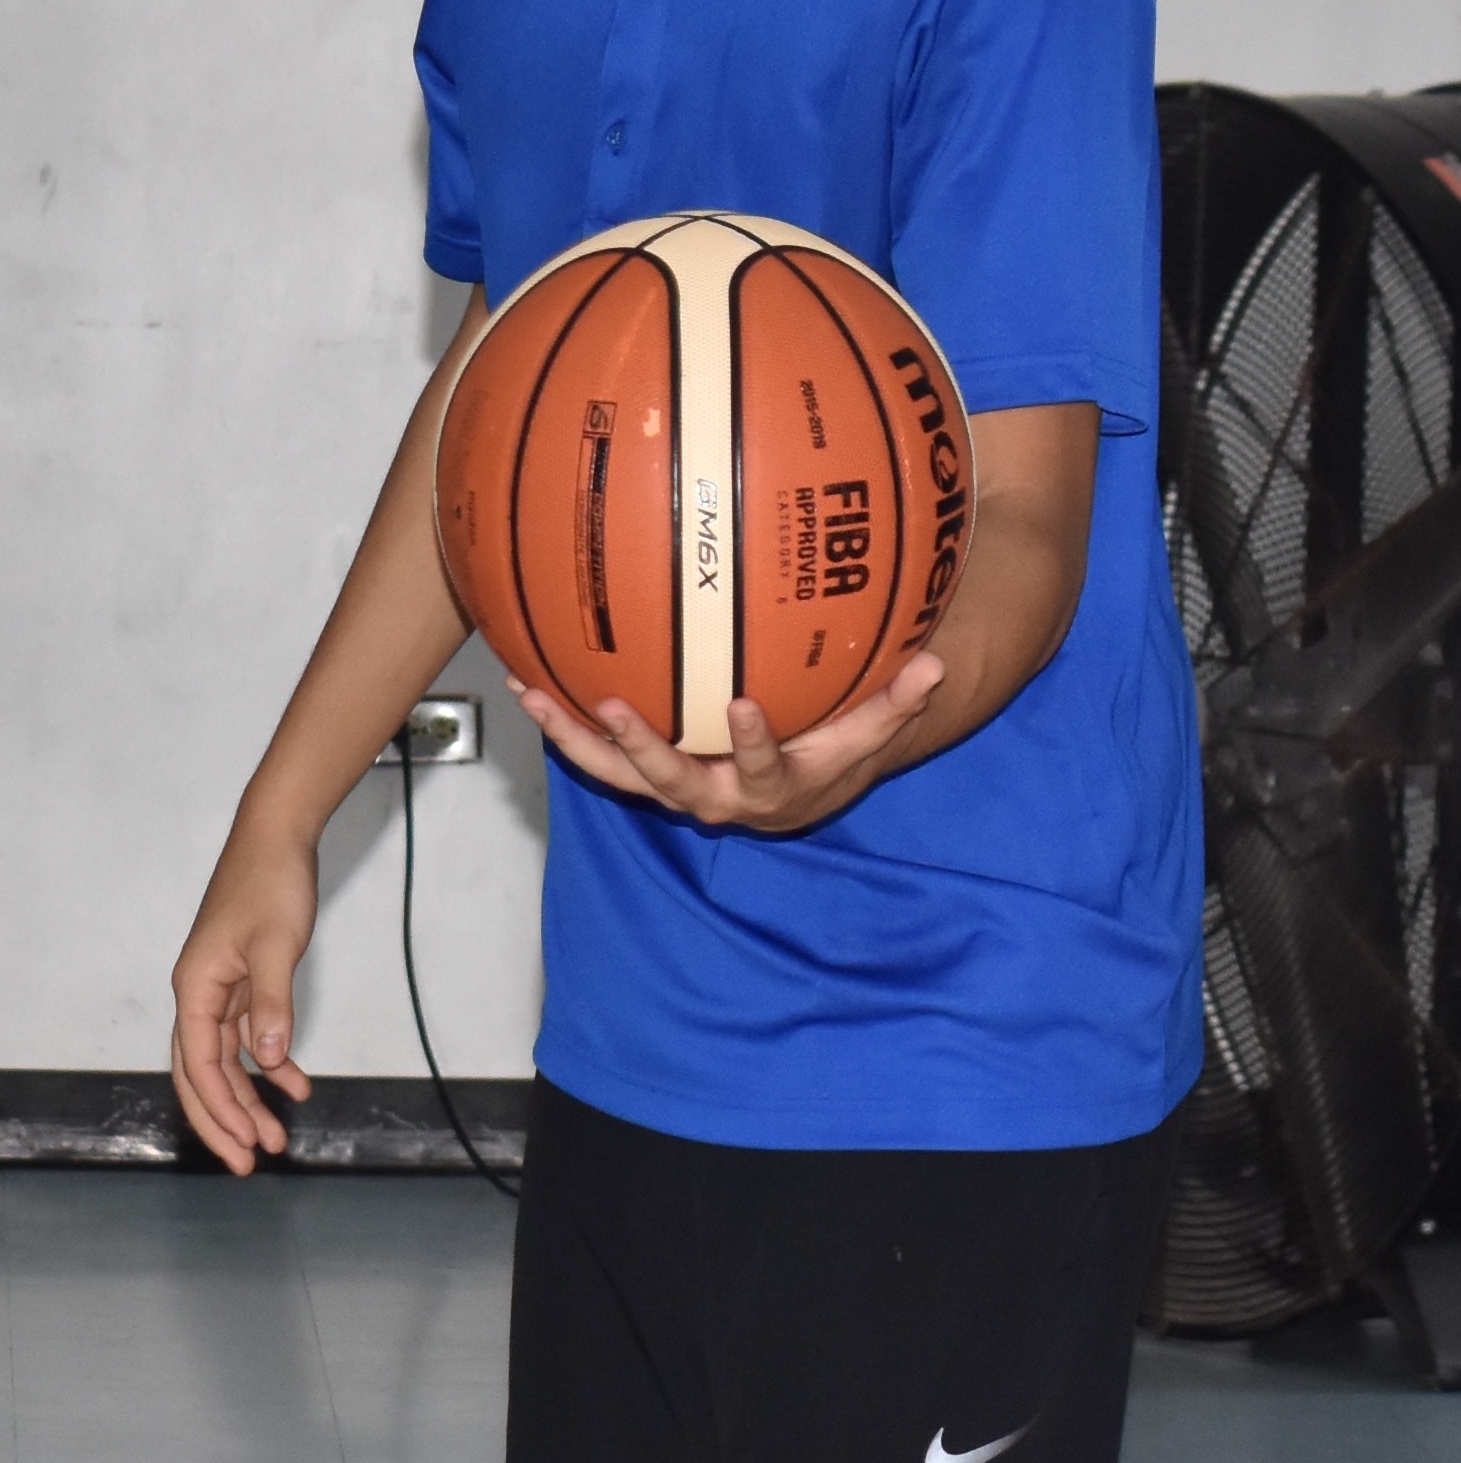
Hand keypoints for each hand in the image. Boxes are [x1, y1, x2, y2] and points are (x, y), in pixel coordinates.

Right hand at [168, 821, 320, 1178]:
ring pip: (224, 1062)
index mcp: (195, 988)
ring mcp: (218, 991)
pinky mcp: (241, 983)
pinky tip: (295, 1085)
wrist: (275, 837)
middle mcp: (199, 995)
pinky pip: (246, 1038)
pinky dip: (269, 1064)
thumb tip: (268, 1060)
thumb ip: (271, 1005)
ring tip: (276, 1138)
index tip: (247, 1145)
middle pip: (200, 1074)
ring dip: (248, 1099)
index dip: (221, 1110)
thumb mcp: (274, 946)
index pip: (199, 1065)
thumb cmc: (268, 883)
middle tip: (248, 1164)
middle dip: (223, 1121)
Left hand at [515, 652, 944, 833]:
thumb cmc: (831, 754)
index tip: (742, 707)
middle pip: (670, 781)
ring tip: (536, 698)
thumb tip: (935, 664)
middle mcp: (711, 798)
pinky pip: (594, 754)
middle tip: (614, 708)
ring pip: (615, 773)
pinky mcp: (641, 775)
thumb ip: (896, 702)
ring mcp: (670, 789)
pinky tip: (527, 684)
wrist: (794, 795)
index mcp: (767, 789)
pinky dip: (561, 724)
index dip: (751, 743)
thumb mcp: (866, 733)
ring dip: (573, 737)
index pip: (761, 768)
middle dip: (642, 747)